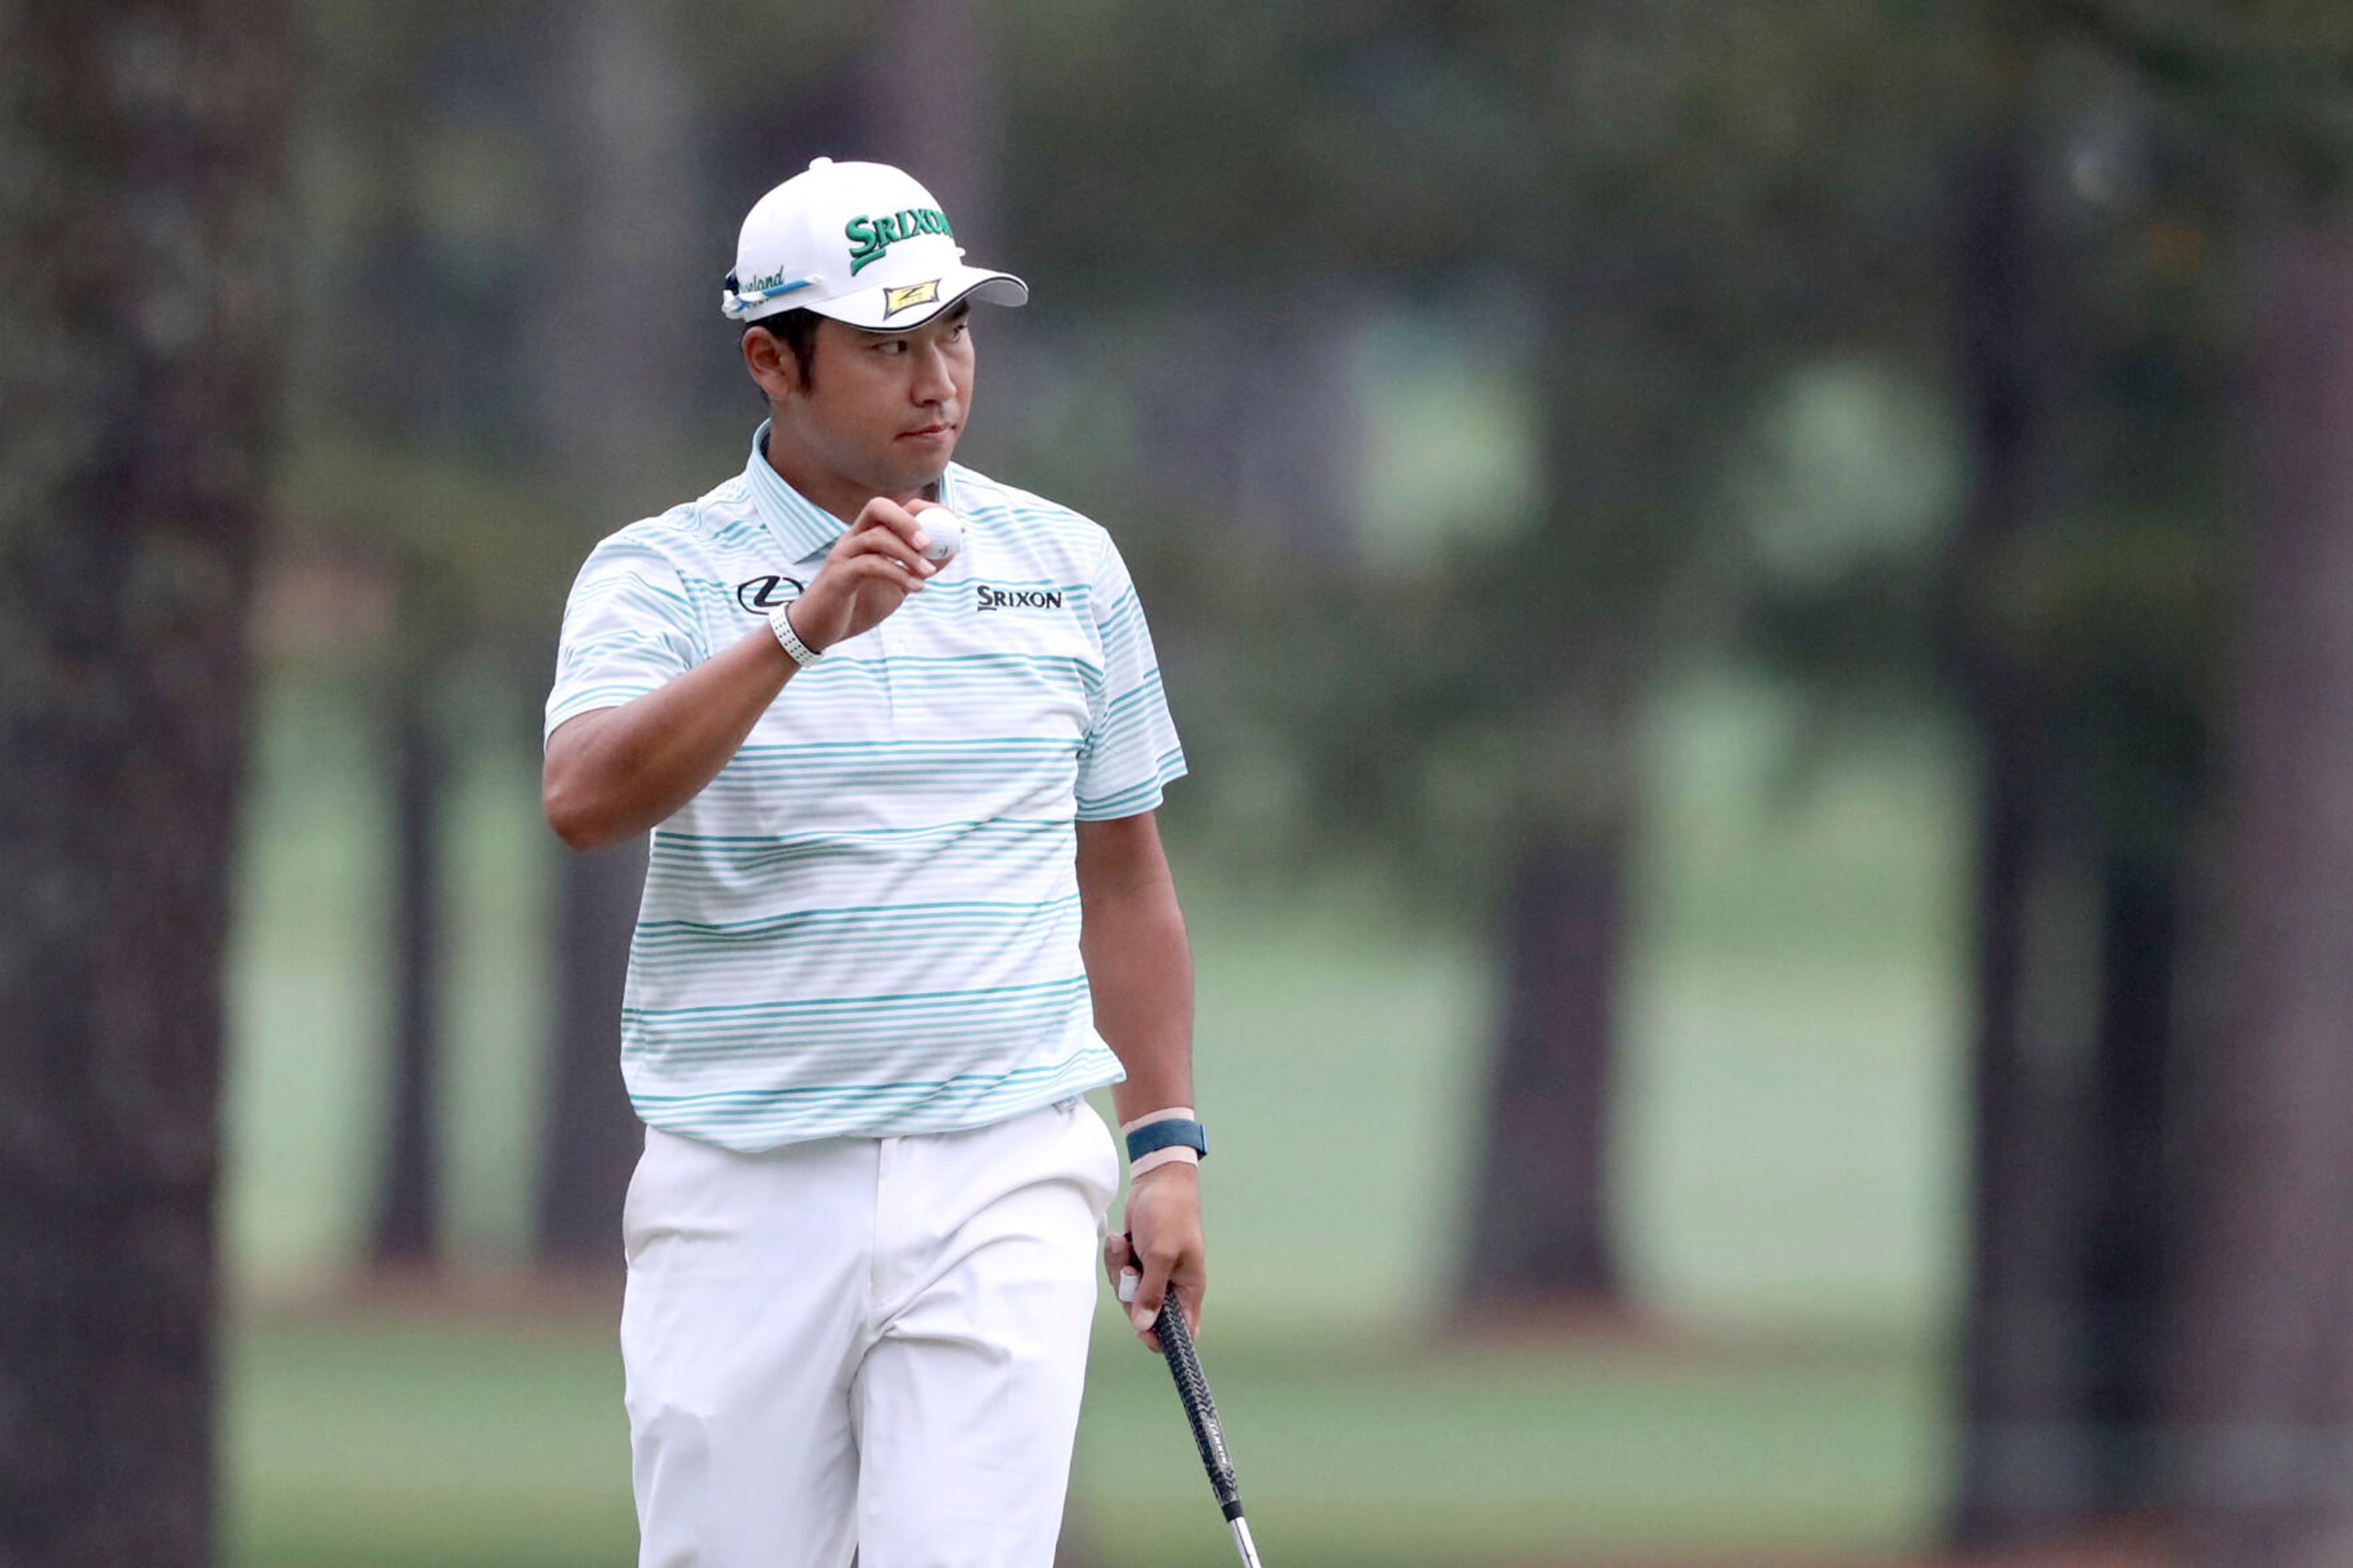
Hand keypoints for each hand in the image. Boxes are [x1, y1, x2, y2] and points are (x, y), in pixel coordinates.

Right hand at [786, 496, 943, 652]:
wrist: (819, 630)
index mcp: (867, 536)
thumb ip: (918, 567)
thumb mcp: (896, 585)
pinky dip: (897, 574)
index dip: (928, 510)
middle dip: (909, 520)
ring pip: (876, 537)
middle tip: (930, 542)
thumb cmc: (857, 604)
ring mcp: (843, 555)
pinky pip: (869, 565)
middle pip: (879, 508)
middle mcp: (853, 538)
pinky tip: (915, 588)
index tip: (957, 526)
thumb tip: (950, 552)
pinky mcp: (838, 576)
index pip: (896, 508)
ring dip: (908, 554)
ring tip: (928, 574)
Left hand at [1103, 1161, 1203, 1352]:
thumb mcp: (1161, 1254)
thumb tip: (1144, 1327)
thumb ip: (1152, 1292)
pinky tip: (1120, 1239)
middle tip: (1132, 1269)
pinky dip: (1116, 1258)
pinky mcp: (1137, 1260)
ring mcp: (1153, 1273)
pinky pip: (1120, 1274)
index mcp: (1189, 1288)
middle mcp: (1171, 1285)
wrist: (1156, 1179)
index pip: (1182, 1330)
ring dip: (1121, 1271)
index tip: (1143, 1334)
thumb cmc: (1169, 1214)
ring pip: (1128, 1294)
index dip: (1163, 1338)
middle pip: (1145, 1314)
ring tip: (1125, 1245)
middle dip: (1131, 1294)